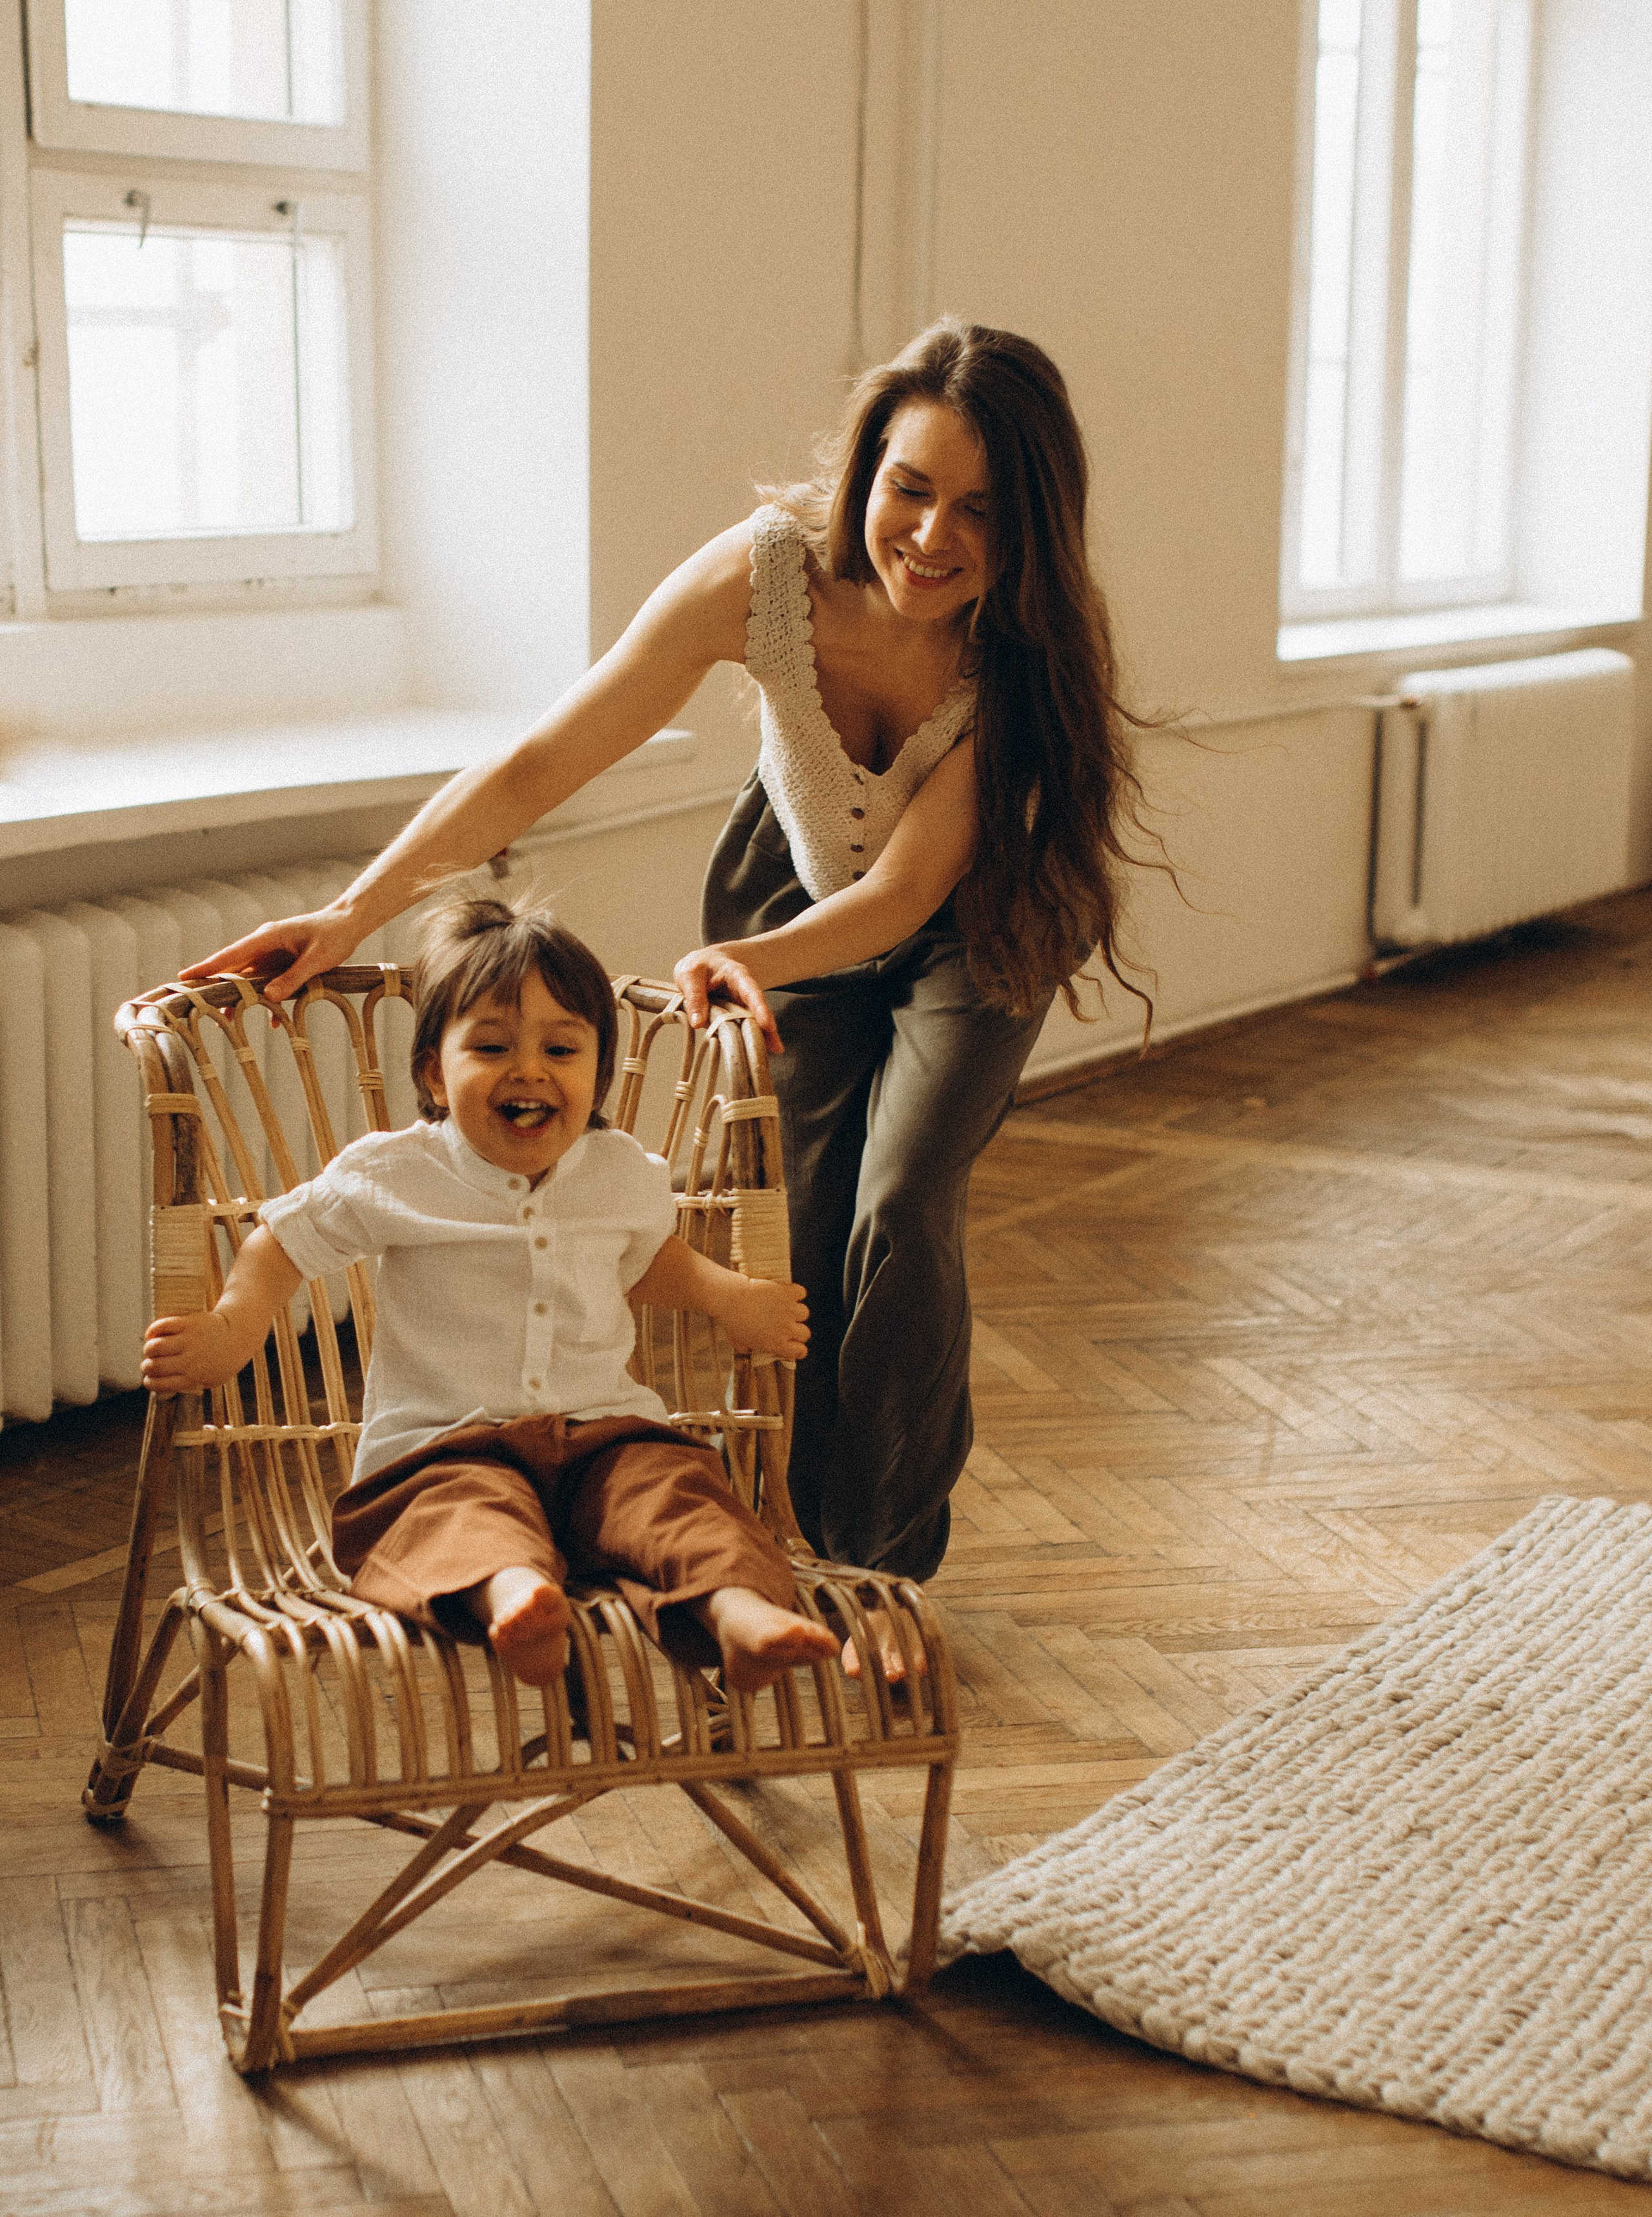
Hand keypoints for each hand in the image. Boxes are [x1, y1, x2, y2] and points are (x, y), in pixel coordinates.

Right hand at [142, 1312, 243, 1393]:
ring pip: (155, 1347)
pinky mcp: (189, 1323)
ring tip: (150, 1349)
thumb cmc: (223, 1359)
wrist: (239, 1333)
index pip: (160, 1384)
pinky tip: (152, 1334)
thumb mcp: (211, 1378)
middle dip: (146, 1366)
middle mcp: (190, 1360)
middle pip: (155, 1366)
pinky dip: (152, 1330)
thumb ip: (189, 1383)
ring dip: (148, 1349)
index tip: (148, 1378)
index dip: (149, 1382)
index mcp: (194, 1377)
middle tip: (147, 1363)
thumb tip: (162, 1386)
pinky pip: (162, 1326)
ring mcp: (189, 1341)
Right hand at [178, 908, 360, 1002]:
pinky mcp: (282, 963)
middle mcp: (264, 945)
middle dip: (214, 984)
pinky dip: (268, 999)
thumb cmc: (334, 936)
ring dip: (239, 997)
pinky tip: (273, 1020)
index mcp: (267, 937)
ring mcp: (272, 954)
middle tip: (193, 1001)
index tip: (184, 977)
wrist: (348, 924)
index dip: (207, 967)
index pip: (231, 954)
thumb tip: (268, 997)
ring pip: (248, 978)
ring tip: (225, 1018)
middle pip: (233, 967)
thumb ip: (293, 978)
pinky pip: (268, 983)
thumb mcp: (317, 959)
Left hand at [672, 944, 782, 1054]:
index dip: (759, 1007)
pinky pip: (741, 1030)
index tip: (766, 1023)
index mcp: (736, 975)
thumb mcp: (689, 974)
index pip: (751, 991)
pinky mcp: (733, 1017)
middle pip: (757, 1010)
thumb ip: (694, 996)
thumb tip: (698, 1023)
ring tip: (775, 1050)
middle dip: (767, 1028)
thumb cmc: (698, 966)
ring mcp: (739, 1006)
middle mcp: (742, 992)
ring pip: (753, 1022)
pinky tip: (757, 1054)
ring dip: (762, 1038)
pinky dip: (748, 1041)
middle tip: (776, 1046)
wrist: (701, 965)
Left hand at [725, 1277, 808, 1360]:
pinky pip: (801, 1293)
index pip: (800, 1351)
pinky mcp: (787, 1293)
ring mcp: (789, 1310)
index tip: (793, 1344)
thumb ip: (748, 1348)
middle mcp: (786, 1329)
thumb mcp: (738, 1342)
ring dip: (796, 1311)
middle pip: (805, 1333)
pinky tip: (785, 1292)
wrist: (730, 1299)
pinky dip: (795, 1292)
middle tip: (787, 1324)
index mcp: (777, 1344)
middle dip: (798, 1330)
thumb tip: (750, 1349)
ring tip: (785, 1307)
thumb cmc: (732, 1322)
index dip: (798, 1348)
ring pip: (804, 1313)